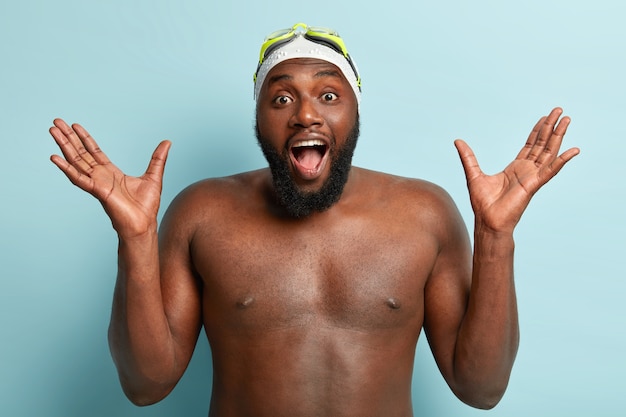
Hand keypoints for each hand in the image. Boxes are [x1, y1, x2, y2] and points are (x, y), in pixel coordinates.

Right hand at [49, 119, 170, 235]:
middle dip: (69, 138)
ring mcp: (97, 184)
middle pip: (81, 153)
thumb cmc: (146, 206)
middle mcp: (100, 177)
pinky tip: (55, 158)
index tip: (74, 126)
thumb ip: (158, 159)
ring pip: (76, 162)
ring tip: (52, 131)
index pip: (94, 152)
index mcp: (111, 173)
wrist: (144, 225)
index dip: (84, 138)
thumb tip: (167, 142)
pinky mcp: (98, 192)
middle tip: (56, 122)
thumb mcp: (154, 176)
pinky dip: (67, 168)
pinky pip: (79, 178)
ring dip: (64, 146)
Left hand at [454, 107, 579, 233]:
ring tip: (567, 120)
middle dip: (550, 128)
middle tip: (560, 111)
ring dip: (558, 137)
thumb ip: (468, 157)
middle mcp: (527, 171)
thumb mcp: (473, 174)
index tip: (545, 117)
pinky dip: (561, 161)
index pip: (530, 145)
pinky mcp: (533, 185)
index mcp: (515, 168)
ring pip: (548, 153)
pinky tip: (573, 150)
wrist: (487, 221)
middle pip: (542, 145)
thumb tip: (458, 141)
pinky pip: (550, 171)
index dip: (538, 131)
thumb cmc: (482, 203)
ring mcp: (532, 177)